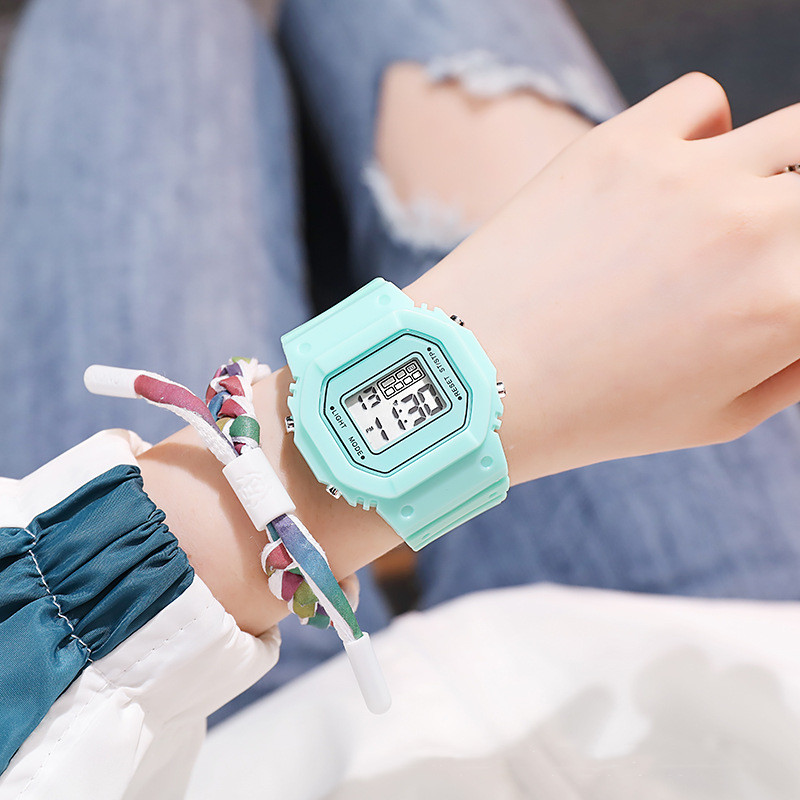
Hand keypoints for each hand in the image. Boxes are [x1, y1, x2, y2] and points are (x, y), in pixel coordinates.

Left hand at [408, 73, 799, 480]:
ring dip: (772, 173)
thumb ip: (795, 362)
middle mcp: (755, 228)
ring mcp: (688, 175)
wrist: (482, 379)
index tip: (776, 278)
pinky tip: (673, 177)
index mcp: (789, 306)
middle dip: (794, 228)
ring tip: (726, 213)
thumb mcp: (719, 416)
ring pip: (792, 133)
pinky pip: (703, 100)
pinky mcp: (622, 143)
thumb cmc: (596, 412)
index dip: (796, 276)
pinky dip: (704, 133)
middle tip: (757, 249)